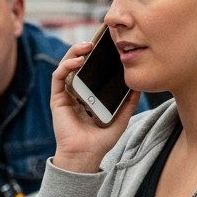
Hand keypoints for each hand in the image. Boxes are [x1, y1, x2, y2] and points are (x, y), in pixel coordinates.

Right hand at [50, 41, 140, 172]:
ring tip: (87, 46)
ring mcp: (66, 94)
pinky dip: (66, 65)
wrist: (85, 155)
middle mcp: (76, 92)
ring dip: (74, 52)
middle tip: (97, 41)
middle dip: (85, 48)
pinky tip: (78, 61)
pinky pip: (58, 77)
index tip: (108, 45)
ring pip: (66, 65)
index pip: (92, 68)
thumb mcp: (121, 118)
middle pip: (78, 63)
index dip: (97, 55)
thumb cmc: (100, 140)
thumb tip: (139, 85)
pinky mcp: (57, 99)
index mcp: (89, 94)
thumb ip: (129, 102)